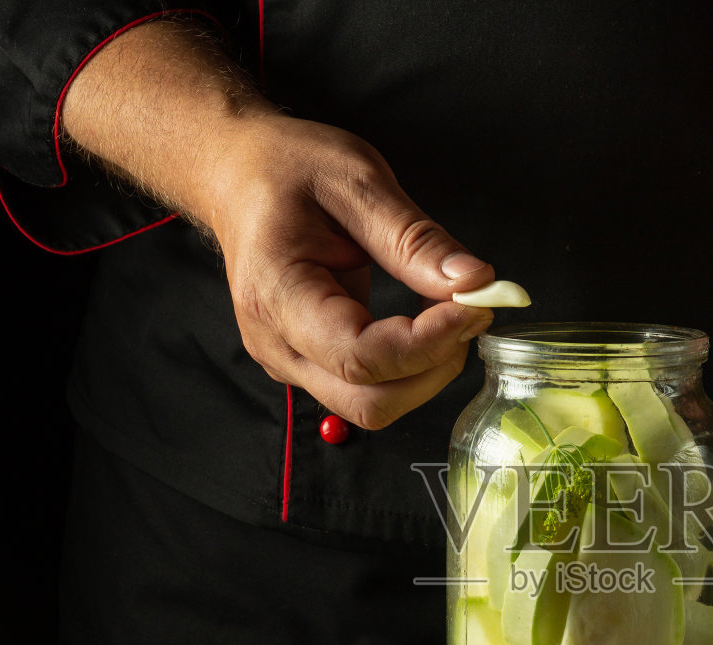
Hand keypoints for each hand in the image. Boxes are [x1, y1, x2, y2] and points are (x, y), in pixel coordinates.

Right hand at [62, 19, 494, 428]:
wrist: (237, 176)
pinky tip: (425, 324)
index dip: (427, 343)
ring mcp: (290, 362)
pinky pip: (368, 389)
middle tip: (470, 313)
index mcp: (276, 294)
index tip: (474, 306)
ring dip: (426, 373)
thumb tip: (475, 282)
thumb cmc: (286, 171)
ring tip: (450, 315)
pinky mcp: (309, 364)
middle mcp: (276, 343)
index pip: (361, 356)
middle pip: (369, 402)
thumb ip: (415, 240)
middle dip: (433, 368)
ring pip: (373, 406)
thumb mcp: (357, 183)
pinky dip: (410, 368)